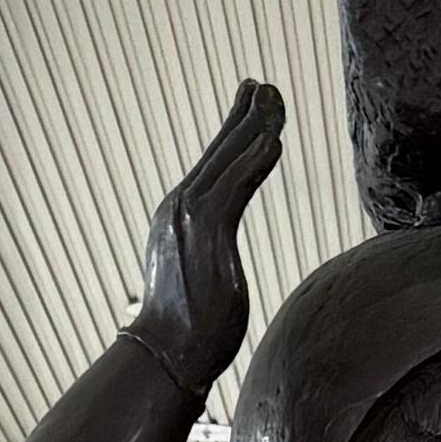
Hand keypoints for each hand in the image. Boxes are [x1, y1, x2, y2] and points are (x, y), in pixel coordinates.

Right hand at [138, 82, 285, 387]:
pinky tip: (273, 142)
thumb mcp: (201, 278)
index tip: (250, 104)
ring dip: (254, 128)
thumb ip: (208, 256)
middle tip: (266, 86)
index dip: (232, 131)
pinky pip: (235, 187)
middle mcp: (179, 209)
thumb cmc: (186, 330)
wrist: (165, 355)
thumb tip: (216, 264)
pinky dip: (254, 162)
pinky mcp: (208, 234)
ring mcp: (189, 219)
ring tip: (275, 101)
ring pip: (227, 161)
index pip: (210, 165)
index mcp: (177, 217)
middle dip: (244, 116)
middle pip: (218, 152)